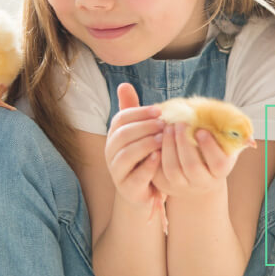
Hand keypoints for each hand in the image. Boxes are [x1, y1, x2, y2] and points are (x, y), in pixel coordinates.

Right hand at [104, 83, 164, 213]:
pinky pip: (135, 177)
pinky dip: (147, 166)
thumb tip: (124, 84)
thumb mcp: (142, 134)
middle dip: (143, 127)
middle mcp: (111, 154)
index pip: (120, 119)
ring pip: (125, 155)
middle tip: (163, 123)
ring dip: (144, 144)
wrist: (147, 191)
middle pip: (122, 135)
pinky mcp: (128, 189)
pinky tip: (159, 157)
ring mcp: (118, 172)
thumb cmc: (145, 157)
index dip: (139, 113)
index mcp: (114, 137)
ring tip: (162, 139)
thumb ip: (134, 112)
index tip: (159, 110)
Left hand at [151, 123, 239, 198]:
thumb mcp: (226, 148)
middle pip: (191, 166)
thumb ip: (235, 138)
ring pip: (172, 168)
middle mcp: (202, 182)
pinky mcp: (164, 184)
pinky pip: (156, 171)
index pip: (218, 163)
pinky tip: (157, 137)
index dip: (210, 147)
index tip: (201, 130)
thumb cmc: (214, 154)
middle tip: (179, 123)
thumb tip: (250, 137)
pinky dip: (155, 154)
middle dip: (184, 142)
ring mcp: (181, 185)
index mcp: (219, 173)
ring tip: (167, 127)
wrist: (197, 178)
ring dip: (168, 146)